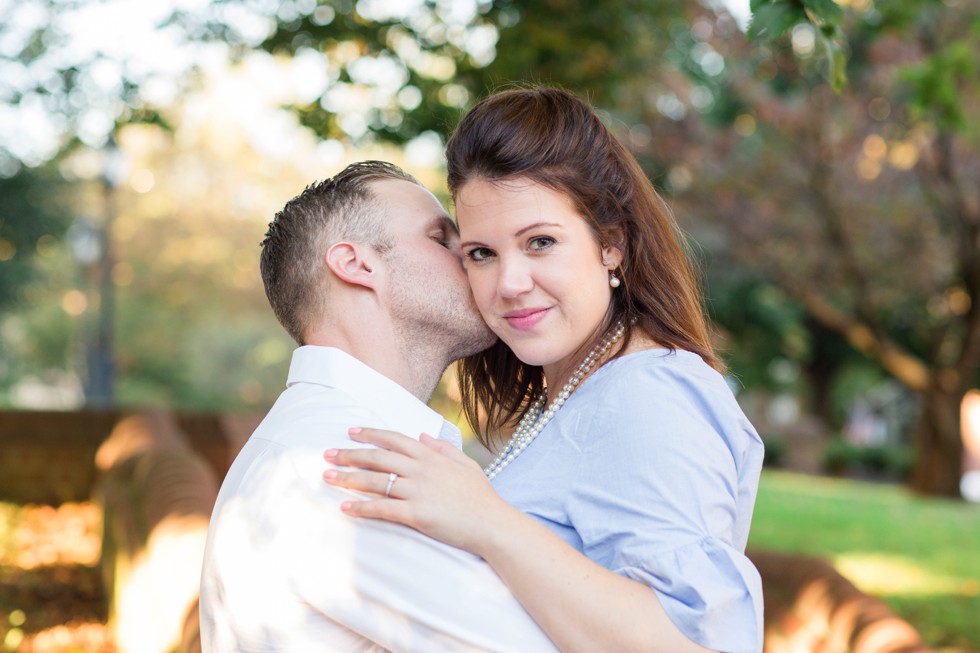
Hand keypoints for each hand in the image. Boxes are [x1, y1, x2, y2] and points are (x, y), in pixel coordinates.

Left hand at [323, 428, 509, 553]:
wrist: (492, 524)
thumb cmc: (481, 496)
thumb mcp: (465, 464)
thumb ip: (442, 448)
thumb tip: (422, 435)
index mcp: (431, 457)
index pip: (394, 439)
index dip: (370, 434)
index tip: (350, 431)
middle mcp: (421, 470)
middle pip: (378, 458)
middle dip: (349, 454)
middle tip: (327, 454)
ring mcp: (418, 492)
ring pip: (375, 481)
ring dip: (347, 479)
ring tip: (327, 477)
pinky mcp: (416, 514)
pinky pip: (382, 509)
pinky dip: (361, 507)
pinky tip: (345, 507)